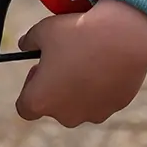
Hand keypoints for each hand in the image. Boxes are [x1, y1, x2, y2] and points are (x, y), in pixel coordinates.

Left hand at [15, 0, 146, 126]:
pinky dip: (98, 87)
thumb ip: (28, 41)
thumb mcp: (42, 31)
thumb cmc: (76, 35)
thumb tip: (24, 45)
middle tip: (61, 62)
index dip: (29, 87)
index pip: (25, 107)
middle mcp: (65, 115)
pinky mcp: (114, 108)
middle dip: (54, 87)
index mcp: (41, 100)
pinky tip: (103, 64)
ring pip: (77, 104)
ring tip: (84, 60)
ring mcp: (92, 114)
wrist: (122, 37)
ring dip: (76, 89)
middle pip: (52, 106)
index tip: (38, 70)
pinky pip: (100, 99)